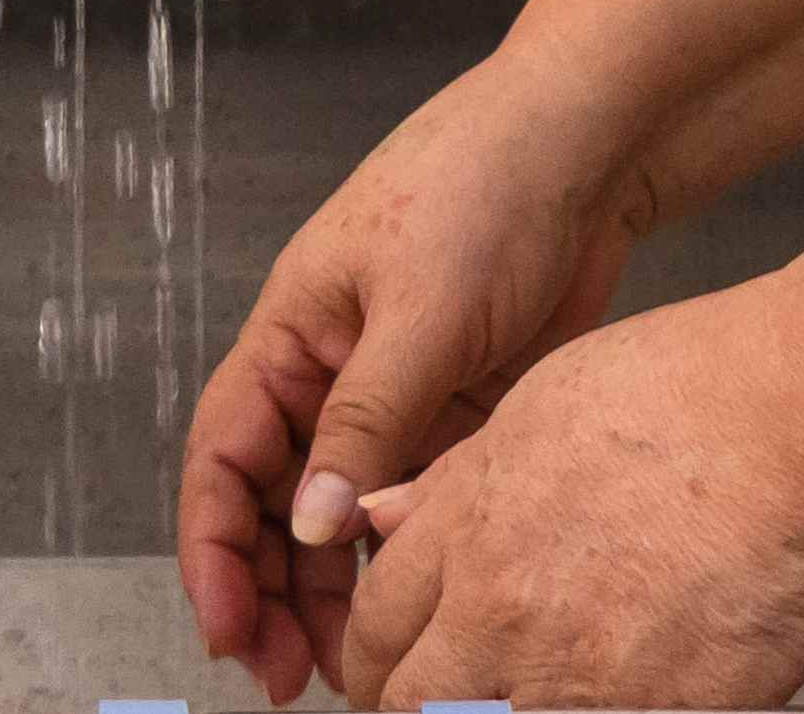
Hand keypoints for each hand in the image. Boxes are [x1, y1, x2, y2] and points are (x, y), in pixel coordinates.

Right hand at [181, 64, 643, 703]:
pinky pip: (410, 502)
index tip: (226, 628)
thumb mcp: (417, 310)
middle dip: (270, 591)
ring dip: (335, 589)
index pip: (223, 457)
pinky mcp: (458, 413)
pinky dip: (402, 556)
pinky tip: (416, 605)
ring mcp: (395, 397)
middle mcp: (330, 373)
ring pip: (341, 516)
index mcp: (293, 334)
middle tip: (289, 677)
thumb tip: (310, 526)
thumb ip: (365, 424)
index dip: (212, 549)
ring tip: (353, 663)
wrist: (591, 144)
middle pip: (275, 503)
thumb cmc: (487, 185)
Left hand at [333, 283, 803, 711]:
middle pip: (411, 702)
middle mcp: (504, 613)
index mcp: (470, 526)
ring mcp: (576, 680)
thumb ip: (455, 479)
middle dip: (417, 704)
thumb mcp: (548, 400)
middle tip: (446, 700)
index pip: (377, 624)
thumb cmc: (700, 391)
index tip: (391, 663)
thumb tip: (383, 518)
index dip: (375, 653)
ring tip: (545, 691)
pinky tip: (621, 695)